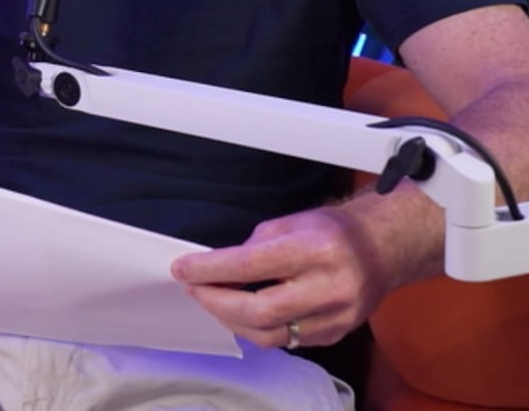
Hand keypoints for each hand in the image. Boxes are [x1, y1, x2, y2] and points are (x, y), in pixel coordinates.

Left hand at [170, 206, 394, 349]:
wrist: (383, 250)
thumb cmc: (332, 231)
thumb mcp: (289, 223)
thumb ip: (253, 248)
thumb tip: (215, 269)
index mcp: (315, 250)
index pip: (250, 265)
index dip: (210, 270)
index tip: (182, 269)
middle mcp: (329, 288)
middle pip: (258, 311)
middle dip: (216, 302)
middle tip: (193, 289)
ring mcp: (336, 317)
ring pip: (270, 335)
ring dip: (232, 320)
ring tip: (214, 302)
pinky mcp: (336, 334)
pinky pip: (286, 341)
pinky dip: (257, 329)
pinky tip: (242, 314)